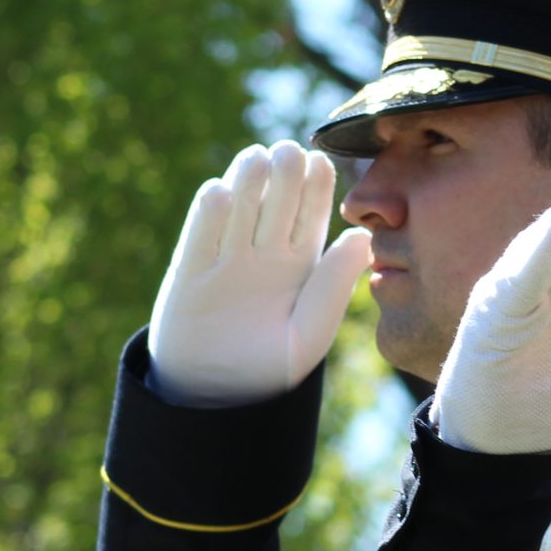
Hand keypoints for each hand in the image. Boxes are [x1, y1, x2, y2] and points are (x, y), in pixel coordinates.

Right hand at [147, 141, 372, 407]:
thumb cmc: (272, 368)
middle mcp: (262, 252)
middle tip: (288, 151)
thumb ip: (332, 287)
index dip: (315, 187)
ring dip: (246, 183)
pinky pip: (198, 238)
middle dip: (282, 175)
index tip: (321, 162)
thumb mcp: (309, 333)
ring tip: (256, 159)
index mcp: (299, 261)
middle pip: (274, 203)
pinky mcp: (188, 272)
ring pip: (237, 210)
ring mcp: (224, 258)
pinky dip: (207, 216)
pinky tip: (219, 192)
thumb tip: (362, 238)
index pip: (309, 214)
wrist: (218, 398)